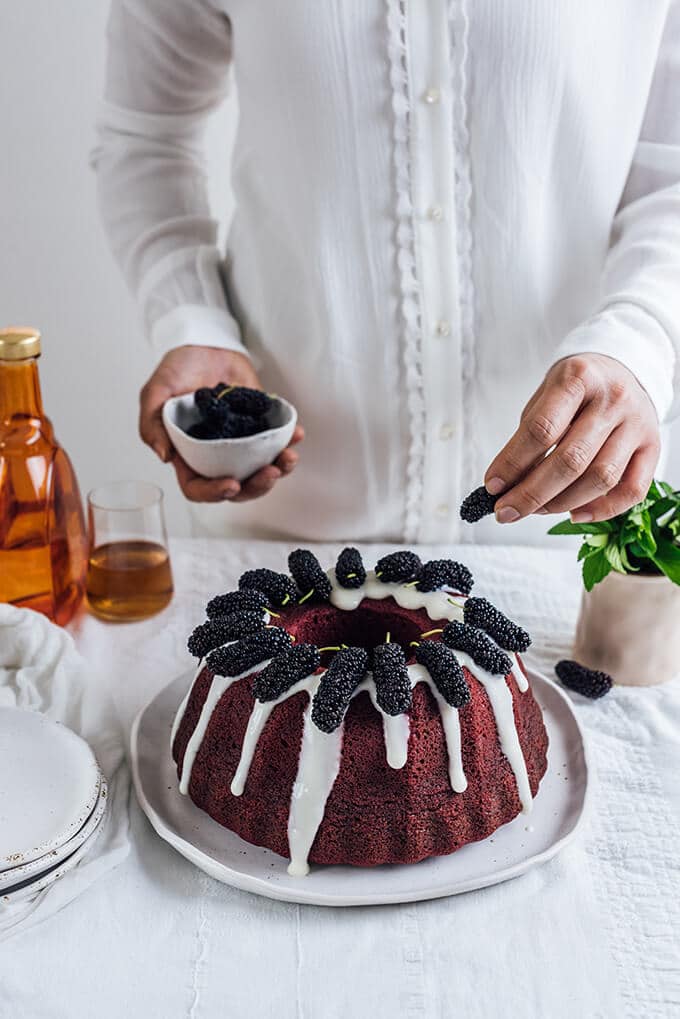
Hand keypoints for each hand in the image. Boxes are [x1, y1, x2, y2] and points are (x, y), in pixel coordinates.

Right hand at [139, 345, 303, 501]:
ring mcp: (240, 443)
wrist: (206, 343)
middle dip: (256, 486)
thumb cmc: (177, 368)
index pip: (198, 487)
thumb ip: (151, 424)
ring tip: (289, 458)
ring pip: (260, 470)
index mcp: (188, 455)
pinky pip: (277, 442)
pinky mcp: (260, 426)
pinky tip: (297, 435)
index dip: (214, 492)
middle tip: (270, 472)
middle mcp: (216, 455)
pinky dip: (289, 442)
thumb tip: (165, 456)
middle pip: (237, 487)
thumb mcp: (155, 392)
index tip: (231, 484)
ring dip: (278, 470)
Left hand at [484, 354, 660, 523]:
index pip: (541, 429)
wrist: (621, 369)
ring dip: (562, 503)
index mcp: (579, 377)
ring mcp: (637, 424)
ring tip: (536, 509)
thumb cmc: (575, 388)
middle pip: (571, 460)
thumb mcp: (546, 395)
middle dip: (532, 493)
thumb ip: (529, 435)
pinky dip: (603, 510)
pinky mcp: (652, 446)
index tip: (492, 486)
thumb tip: (508, 484)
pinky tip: (575, 514)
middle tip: (506, 511)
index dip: (512, 463)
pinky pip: (632, 490)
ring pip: (600, 479)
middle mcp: (613, 399)